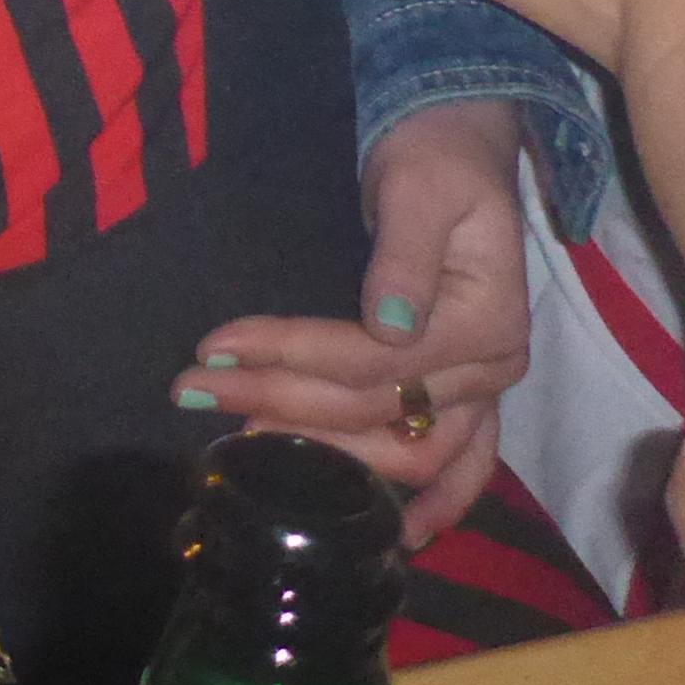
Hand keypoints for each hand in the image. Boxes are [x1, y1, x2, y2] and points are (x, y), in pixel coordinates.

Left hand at [183, 98, 531, 544]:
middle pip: (374, 407)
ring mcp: (484, 389)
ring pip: (407, 450)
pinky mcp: (468, 393)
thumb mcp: (420, 185)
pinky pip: (463, 464)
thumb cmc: (438, 161)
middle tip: (193, 388)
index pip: (372, 358)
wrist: (462, 149)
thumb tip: (388, 322)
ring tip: (239, 441)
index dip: (291, 352)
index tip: (213, 344)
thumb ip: (403, 253)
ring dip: (326, 453)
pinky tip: (400, 536)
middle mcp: (491, 369)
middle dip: (278, 400)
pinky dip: (436, 501)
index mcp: (485, 323)